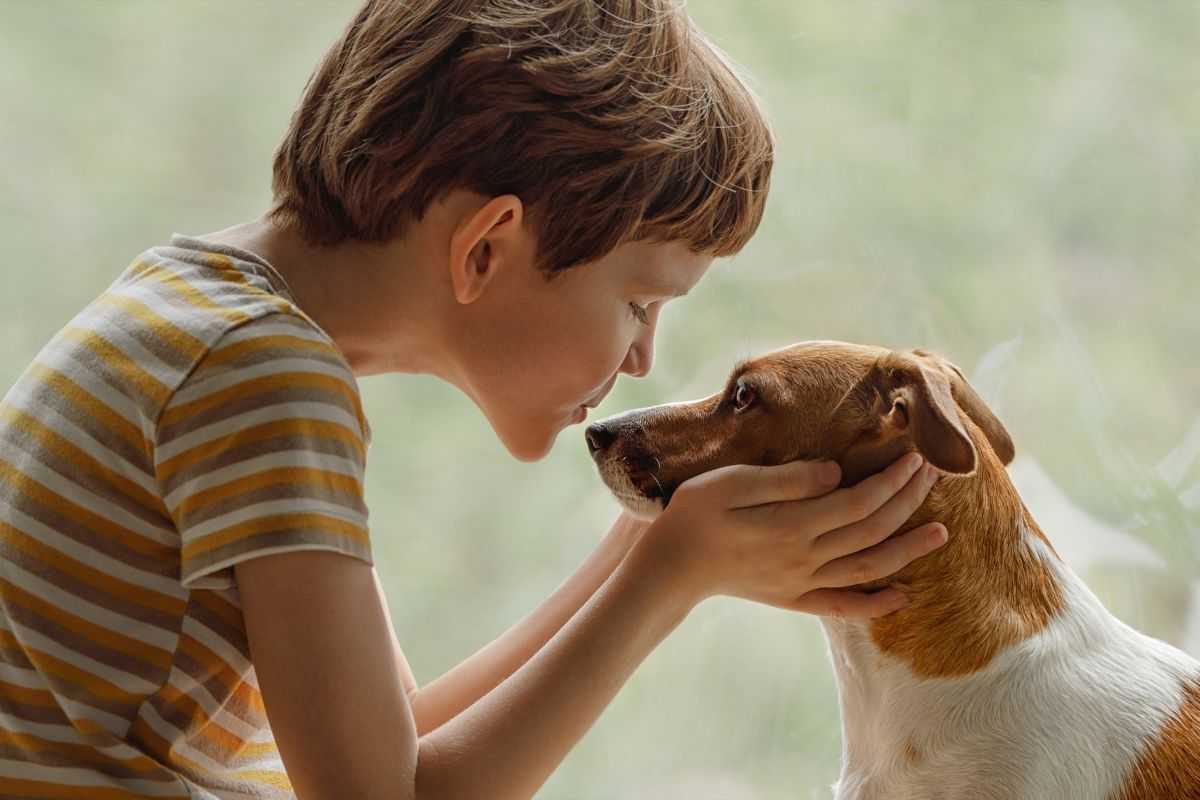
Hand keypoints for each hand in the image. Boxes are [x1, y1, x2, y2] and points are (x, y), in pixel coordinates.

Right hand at [639, 452, 946, 617]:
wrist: (669, 568)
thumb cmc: (693, 514)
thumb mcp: (730, 482)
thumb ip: (785, 478)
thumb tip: (835, 472)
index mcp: (793, 525)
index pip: (860, 499)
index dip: (893, 478)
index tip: (916, 454)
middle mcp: (806, 557)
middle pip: (872, 529)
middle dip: (909, 500)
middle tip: (935, 474)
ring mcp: (801, 582)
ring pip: (869, 568)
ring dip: (908, 550)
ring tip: (942, 533)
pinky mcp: (793, 598)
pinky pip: (843, 606)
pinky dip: (876, 604)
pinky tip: (901, 598)